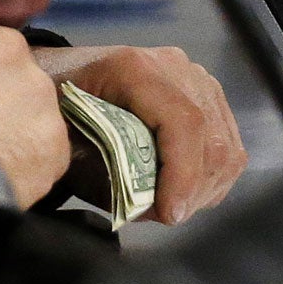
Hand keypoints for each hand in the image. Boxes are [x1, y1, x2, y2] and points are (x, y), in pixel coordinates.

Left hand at [34, 44, 246, 224]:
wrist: (60, 79)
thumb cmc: (56, 112)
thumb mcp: (65, 143)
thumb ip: (105, 174)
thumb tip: (150, 207)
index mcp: (134, 69)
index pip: (183, 122)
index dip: (184, 174)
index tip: (169, 215)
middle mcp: (174, 66)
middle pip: (211, 139)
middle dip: (192, 191)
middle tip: (159, 217)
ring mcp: (195, 78)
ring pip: (225, 147)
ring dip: (203, 189)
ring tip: (167, 205)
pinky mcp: (207, 94)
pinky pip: (227, 144)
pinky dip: (209, 177)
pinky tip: (180, 189)